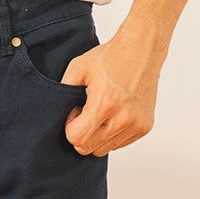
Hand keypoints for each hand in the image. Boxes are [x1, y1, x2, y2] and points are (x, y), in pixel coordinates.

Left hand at [62, 31, 163, 157]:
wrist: (143, 48)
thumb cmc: (110, 57)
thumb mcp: (78, 68)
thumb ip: (63, 92)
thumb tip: (54, 115)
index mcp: (105, 104)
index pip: (77, 139)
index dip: (71, 128)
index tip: (76, 111)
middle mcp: (123, 118)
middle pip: (88, 149)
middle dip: (81, 135)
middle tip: (86, 113)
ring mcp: (136, 125)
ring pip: (103, 149)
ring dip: (97, 136)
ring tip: (100, 112)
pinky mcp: (144, 127)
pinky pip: (118, 144)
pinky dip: (111, 134)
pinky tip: (113, 114)